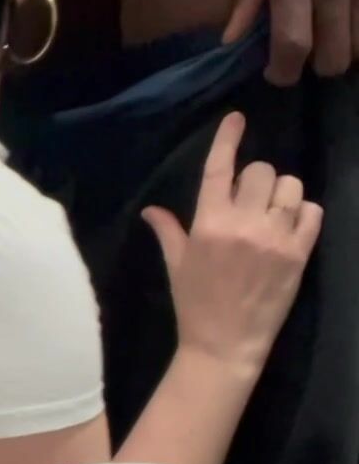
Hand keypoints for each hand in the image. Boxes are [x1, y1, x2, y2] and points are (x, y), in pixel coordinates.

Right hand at [143, 112, 322, 373]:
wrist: (224, 346)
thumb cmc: (195, 305)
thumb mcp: (176, 265)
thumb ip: (168, 231)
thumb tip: (150, 210)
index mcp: (208, 223)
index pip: (220, 168)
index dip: (228, 138)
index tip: (236, 118)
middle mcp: (243, 224)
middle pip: (261, 171)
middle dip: (257, 179)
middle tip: (251, 199)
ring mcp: (274, 238)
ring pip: (291, 186)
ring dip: (283, 193)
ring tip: (275, 211)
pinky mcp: (298, 254)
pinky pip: (312, 212)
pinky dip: (305, 213)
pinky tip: (292, 226)